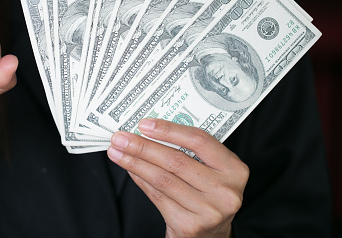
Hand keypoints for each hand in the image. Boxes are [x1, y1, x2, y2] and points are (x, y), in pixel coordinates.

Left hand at [107, 119, 248, 237]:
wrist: (210, 236)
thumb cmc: (206, 196)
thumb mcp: (209, 172)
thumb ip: (189, 152)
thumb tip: (148, 131)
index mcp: (234, 169)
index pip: (199, 141)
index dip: (169, 130)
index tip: (144, 124)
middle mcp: (225, 190)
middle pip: (176, 160)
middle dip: (143, 147)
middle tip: (120, 138)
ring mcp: (209, 210)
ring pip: (163, 179)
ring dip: (134, 163)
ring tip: (117, 152)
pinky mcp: (190, 225)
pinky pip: (157, 196)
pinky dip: (140, 180)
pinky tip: (129, 170)